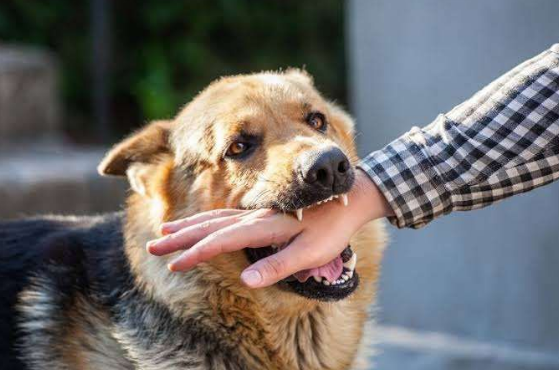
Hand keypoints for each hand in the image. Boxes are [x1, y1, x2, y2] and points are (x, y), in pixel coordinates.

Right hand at [146, 170, 392, 287]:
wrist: (350, 198)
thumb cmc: (332, 229)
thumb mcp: (311, 252)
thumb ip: (279, 265)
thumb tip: (247, 280)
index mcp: (265, 227)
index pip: (222, 241)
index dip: (197, 253)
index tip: (175, 264)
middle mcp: (255, 217)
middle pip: (210, 226)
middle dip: (180, 237)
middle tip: (154, 244)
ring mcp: (257, 213)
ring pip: (215, 217)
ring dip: (189, 225)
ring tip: (166, 230)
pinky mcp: (262, 213)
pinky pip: (226, 215)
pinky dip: (207, 220)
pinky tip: (201, 223)